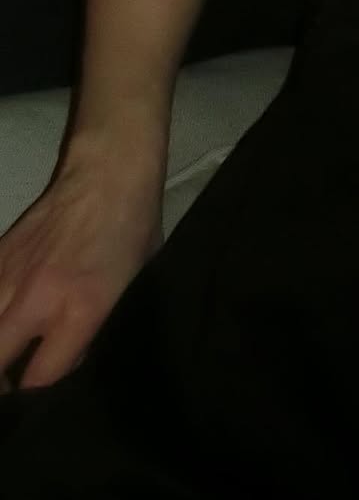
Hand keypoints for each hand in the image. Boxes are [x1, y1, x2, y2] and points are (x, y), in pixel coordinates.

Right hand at [0, 158, 161, 388]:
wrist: (108, 172)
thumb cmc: (134, 227)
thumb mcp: (134, 285)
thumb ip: (101, 326)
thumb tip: (75, 360)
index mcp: (81, 309)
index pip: (40, 378)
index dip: (37, 397)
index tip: (42, 398)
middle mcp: (38, 299)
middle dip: (0, 383)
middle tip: (11, 383)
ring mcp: (10, 276)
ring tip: (4, 353)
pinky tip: (1, 318)